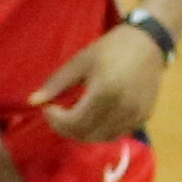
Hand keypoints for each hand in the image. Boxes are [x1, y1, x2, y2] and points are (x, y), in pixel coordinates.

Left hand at [32, 23, 168, 145]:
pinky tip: (96, 114)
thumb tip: (33, 102)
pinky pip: (117, 133)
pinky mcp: (143, 117)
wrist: (148, 43)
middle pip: (86, 134)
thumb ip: (57, 84)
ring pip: (102, 138)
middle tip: (60, 113)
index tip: (49, 107)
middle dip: (67, 128)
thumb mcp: (80, 62)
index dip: (56, 120)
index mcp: (105, 93)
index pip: (74, 123)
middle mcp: (122, 109)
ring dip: (85, 131)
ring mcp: (135, 115)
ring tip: (77, 113)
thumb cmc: (110, 48)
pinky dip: (102, 130)